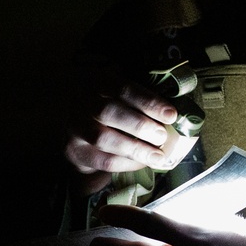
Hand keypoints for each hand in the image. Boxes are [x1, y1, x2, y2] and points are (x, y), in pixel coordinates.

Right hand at [64, 67, 178, 194]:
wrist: (73, 121)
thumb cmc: (107, 104)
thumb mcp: (119, 91)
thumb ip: (140, 98)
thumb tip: (172, 113)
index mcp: (99, 82)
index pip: (123, 89)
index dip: (149, 102)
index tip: (171, 114)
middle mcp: (83, 103)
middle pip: (110, 112)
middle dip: (141, 126)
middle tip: (162, 136)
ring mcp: (75, 128)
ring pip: (103, 138)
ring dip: (135, 148)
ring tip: (157, 156)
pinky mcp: (75, 151)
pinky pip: (100, 159)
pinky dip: (125, 163)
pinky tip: (142, 163)